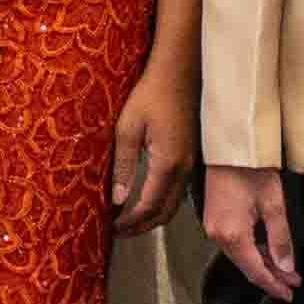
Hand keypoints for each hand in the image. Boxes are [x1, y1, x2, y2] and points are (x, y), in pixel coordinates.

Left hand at [108, 50, 196, 230]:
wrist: (180, 72)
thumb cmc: (150, 94)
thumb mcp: (128, 128)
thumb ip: (124, 165)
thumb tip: (118, 199)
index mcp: (167, 164)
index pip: (148, 206)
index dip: (130, 222)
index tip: (112, 229)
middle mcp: (183, 169)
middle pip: (165, 212)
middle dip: (142, 227)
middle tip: (119, 231)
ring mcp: (191, 164)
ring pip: (175, 204)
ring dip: (153, 217)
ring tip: (130, 221)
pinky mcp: (191, 156)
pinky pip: (179, 191)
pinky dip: (163, 204)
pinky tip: (148, 200)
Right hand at [205, 162, 298, 301]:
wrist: (231, 145)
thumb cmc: (251, 168)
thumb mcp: (274, 204)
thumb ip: (280, 239)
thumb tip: (286, 267)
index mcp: (232, 234)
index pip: (255, 270)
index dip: (274, 285)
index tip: (289, 294)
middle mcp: (217, 234)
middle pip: (247, 265)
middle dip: (271, 276)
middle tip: (293, 284)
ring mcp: (214, 226)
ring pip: (241, 255)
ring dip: (263, 263)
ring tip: (286, 269)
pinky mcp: (215, 218)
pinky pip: (235, 242)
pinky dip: (253, 250)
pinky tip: (268, 252)